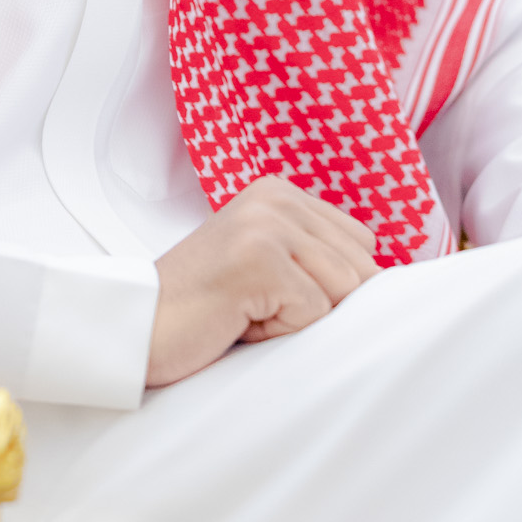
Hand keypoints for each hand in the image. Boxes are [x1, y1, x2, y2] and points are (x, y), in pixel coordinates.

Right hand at [146, 176, 378, 387]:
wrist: (134, 327)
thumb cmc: (201, 308)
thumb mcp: (265, 262)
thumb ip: (314, 254)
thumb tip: (387, 280)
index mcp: (279, 191)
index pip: (360, 242)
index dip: (331, 284)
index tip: (273, 291)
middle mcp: (275, 198)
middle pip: (358, 267)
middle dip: (317, 304)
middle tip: (254, 305)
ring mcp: (267, 225)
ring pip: (342, 290)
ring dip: (297, 318)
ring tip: (245, 310)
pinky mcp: (261, 259)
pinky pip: (314, 312)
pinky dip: (279, 330)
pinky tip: (237, 319)